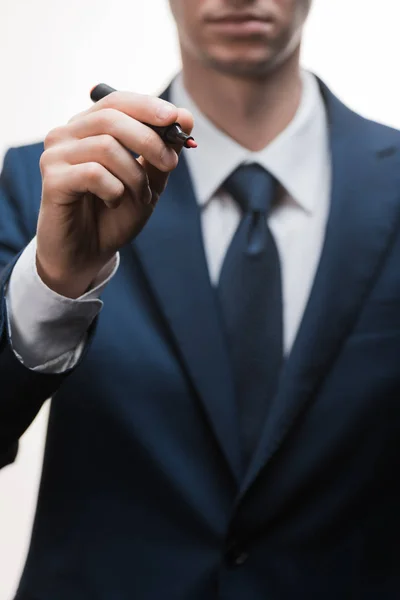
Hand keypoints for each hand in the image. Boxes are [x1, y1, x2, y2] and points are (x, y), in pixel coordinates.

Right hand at [36, 91, 193, 297]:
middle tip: (171, 163)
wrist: (87, 254)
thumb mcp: (148, 184)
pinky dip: (115, 190)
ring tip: (140, 198)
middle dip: (150, 140)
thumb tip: (185, 116)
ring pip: (106, 147)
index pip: (116, 102)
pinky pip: (94, 173)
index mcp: (88, 128)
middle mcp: (67, 135)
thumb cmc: (114, 216)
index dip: (148, 107)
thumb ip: (163, 152)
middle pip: (111, 118)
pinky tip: (114, 203)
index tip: (178, 119)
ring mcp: (55, 156)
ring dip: (134, 176)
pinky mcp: (52, 180)